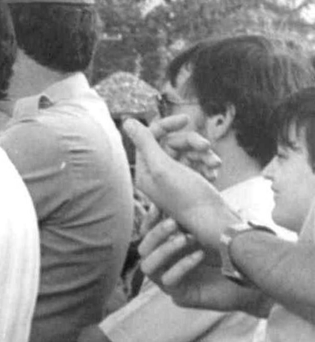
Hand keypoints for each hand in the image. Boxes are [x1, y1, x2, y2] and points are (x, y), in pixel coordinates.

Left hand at [123, 119, 234, 244]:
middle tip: (207, 147)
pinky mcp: (191, 181)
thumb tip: (127, 121)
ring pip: (189, 152)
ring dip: (204, 154)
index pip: (151, 137)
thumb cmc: (187, 197)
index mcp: (145, 171)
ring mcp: (175, 178)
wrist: (213, 221)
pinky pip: (199, 162)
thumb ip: (145, 143)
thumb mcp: (164, 167)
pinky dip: (208, 164)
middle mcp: (157, 174)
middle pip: (173, 143)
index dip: (167, 125)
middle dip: (192, 143)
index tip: (186, 119)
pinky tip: (214, 173)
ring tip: (214, 164)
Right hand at [137, 216, 258, 311]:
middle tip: (174, 222)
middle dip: (156, 234)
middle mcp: (165, 265)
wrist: (254, 278)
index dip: (148, 222)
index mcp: (169, 248)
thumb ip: (192, 216)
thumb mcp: (210, 228)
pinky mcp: (180, 295)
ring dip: (165, 250)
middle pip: (143, 250)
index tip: (158, 209)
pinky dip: (182, 266)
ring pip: (148, 266)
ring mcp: (170, 281)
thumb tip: (175, 193)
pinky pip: (169, 280)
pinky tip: (199, 256)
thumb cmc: (233, 252)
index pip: (146, 235)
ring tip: (186, 239)